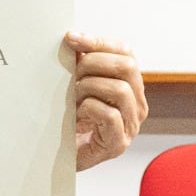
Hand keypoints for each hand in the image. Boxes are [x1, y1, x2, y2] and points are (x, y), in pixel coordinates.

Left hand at [65, 31, 147, 170]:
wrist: (59, 157)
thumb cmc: (69, 120)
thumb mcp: (76, 85)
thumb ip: (80, 64)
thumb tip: (73, 39)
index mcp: (130, 86)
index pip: (126, 53)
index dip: (99, 42)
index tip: (71, 38)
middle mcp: (136, 104)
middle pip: (127, 66)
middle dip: (94, 63)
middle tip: (72, 73)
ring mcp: (130, 125)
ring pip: (120, 90)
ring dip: (89, 87)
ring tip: (73, 96)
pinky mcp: (117, 144)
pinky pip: (110, 115)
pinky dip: (88, 109)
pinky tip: (76, 115)